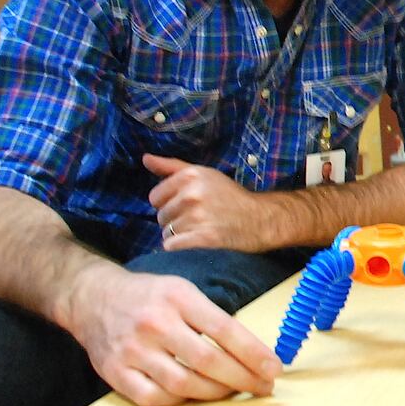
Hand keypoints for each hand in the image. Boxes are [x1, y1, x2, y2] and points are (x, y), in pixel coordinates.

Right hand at [65, 265, 280, 405]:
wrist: (91, 297)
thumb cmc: (148, 295)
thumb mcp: (182, 290)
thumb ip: (210, 316)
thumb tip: (249, 349)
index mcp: (178, 298)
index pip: (224, 329)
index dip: (253, 353)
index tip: (274, 367)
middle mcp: (154, 324)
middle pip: (207, 361)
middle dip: (242, 378)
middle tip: (263, 385)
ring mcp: (132, 350)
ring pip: (182, 384)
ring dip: (215, 393)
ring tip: (234, 391)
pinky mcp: (113, 372)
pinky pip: (152, 398)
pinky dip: (178, 402)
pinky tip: (194, 396)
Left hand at [145, 155, 272, 252]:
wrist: (259, 218)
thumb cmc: (230, 196)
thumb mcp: (204, 174)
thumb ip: (172, 167)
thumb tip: (145, 158)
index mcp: (191, 175)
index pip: (155, 197)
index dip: (168, 202)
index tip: (186, 204)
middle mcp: (193, 194)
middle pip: (160, 216)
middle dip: (174, 220)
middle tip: (196, 218)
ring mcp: (198, 216)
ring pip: (166, 232)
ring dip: (179, 234)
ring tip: (198, 229)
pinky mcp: (203, 237)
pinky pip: (173, 246)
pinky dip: (180, 247)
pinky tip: (196, 241)